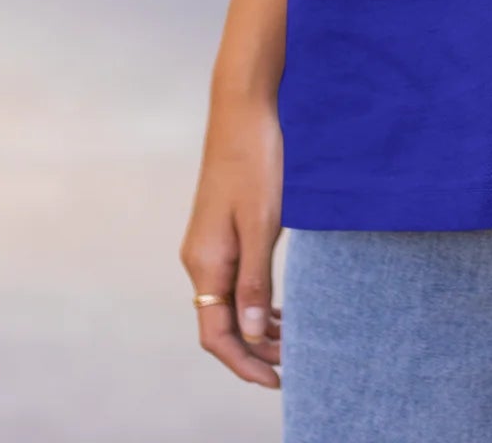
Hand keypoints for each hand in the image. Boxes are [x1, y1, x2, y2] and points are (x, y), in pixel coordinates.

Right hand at [179, 88, 284, 387]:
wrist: (242, 110)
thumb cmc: (255, 161)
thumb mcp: (262, 224)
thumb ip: (256, 281)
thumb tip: (253, 335)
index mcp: (206, 263)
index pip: (216, 335)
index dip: (244, 363)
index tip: (276, 381)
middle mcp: (199, 259)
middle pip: (220, 324)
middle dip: (254, 350)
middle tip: (292, 366)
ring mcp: (207, 244)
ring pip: (227, 302)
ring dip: (256, 326)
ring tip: (291, 342)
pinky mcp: (219, 229)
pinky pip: (232, 280)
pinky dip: (254, 300)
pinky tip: (277, 306)